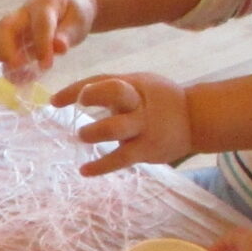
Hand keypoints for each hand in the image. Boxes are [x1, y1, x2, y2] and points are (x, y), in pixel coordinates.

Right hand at [0, 0, 97, 82]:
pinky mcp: (9, 38)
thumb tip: (59, 48)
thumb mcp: (79, 21)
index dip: (42, 45)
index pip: (40, 24)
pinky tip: (19, 77)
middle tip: (17, 67)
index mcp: (44, 5)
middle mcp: (23, 14)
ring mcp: (13, 26)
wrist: (69, 4)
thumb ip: (68, 34)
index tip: (46, 65)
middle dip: (6, 49)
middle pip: (4, 26)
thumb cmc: (75, 12)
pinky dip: (3, 65)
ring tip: (15, 73)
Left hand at [55, 72, 194, 174]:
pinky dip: (100, 166)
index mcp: (134, 83)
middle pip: (116, 93)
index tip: (53, 102)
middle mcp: (139, 102)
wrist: (197, 118)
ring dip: (93, 133)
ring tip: (83, 136)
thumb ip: (113, 88)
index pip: (101, 80)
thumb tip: (77, 95)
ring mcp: (144, 126)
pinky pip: (120, 158)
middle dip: (93, 96)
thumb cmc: (160, 100)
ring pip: (115, 128)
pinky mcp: (147, 149)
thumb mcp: (140, 85)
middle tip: (81, 106)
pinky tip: (84, 170)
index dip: (75, 89)